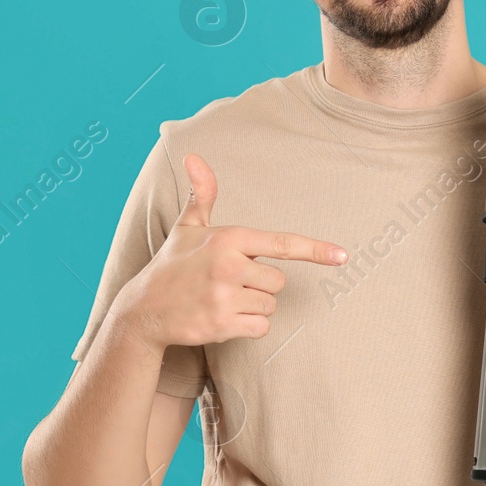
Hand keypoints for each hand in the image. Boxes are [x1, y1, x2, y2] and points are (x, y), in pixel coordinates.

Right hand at [120, 153, 348, 350]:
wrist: (142, 309)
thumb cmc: (172, 265)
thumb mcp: (188, 227)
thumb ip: (203, 194)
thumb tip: (194, 156)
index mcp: (228, 238)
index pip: (281, 243)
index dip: (315, 249)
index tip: (343, 256)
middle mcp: (228, 265)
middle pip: (279, 281)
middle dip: (260, 285)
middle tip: (228, 283)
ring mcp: (225, 296)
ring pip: (270, 306)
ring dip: (252, 307)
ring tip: (221, 300)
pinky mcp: (222, 325)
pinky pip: (260, 329)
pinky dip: (247, 327)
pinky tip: (222, 318)